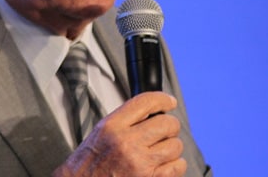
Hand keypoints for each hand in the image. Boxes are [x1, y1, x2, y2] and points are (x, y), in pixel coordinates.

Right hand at [53, 91, 186, 176]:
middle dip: (170, 126)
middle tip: (165, 131)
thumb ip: (126, 119)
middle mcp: (127, 144)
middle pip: (167, 123)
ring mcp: (140, 164)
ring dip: (171, 148)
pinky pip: (178, 166)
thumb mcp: (102, 132)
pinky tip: (162, 165)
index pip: (146, 102)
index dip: (163, 99)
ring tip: (159, 151)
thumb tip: (153, 111)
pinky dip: (174, 166)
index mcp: (113, 127)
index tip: (169, 102)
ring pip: (175, 146)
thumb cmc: (89, 163)